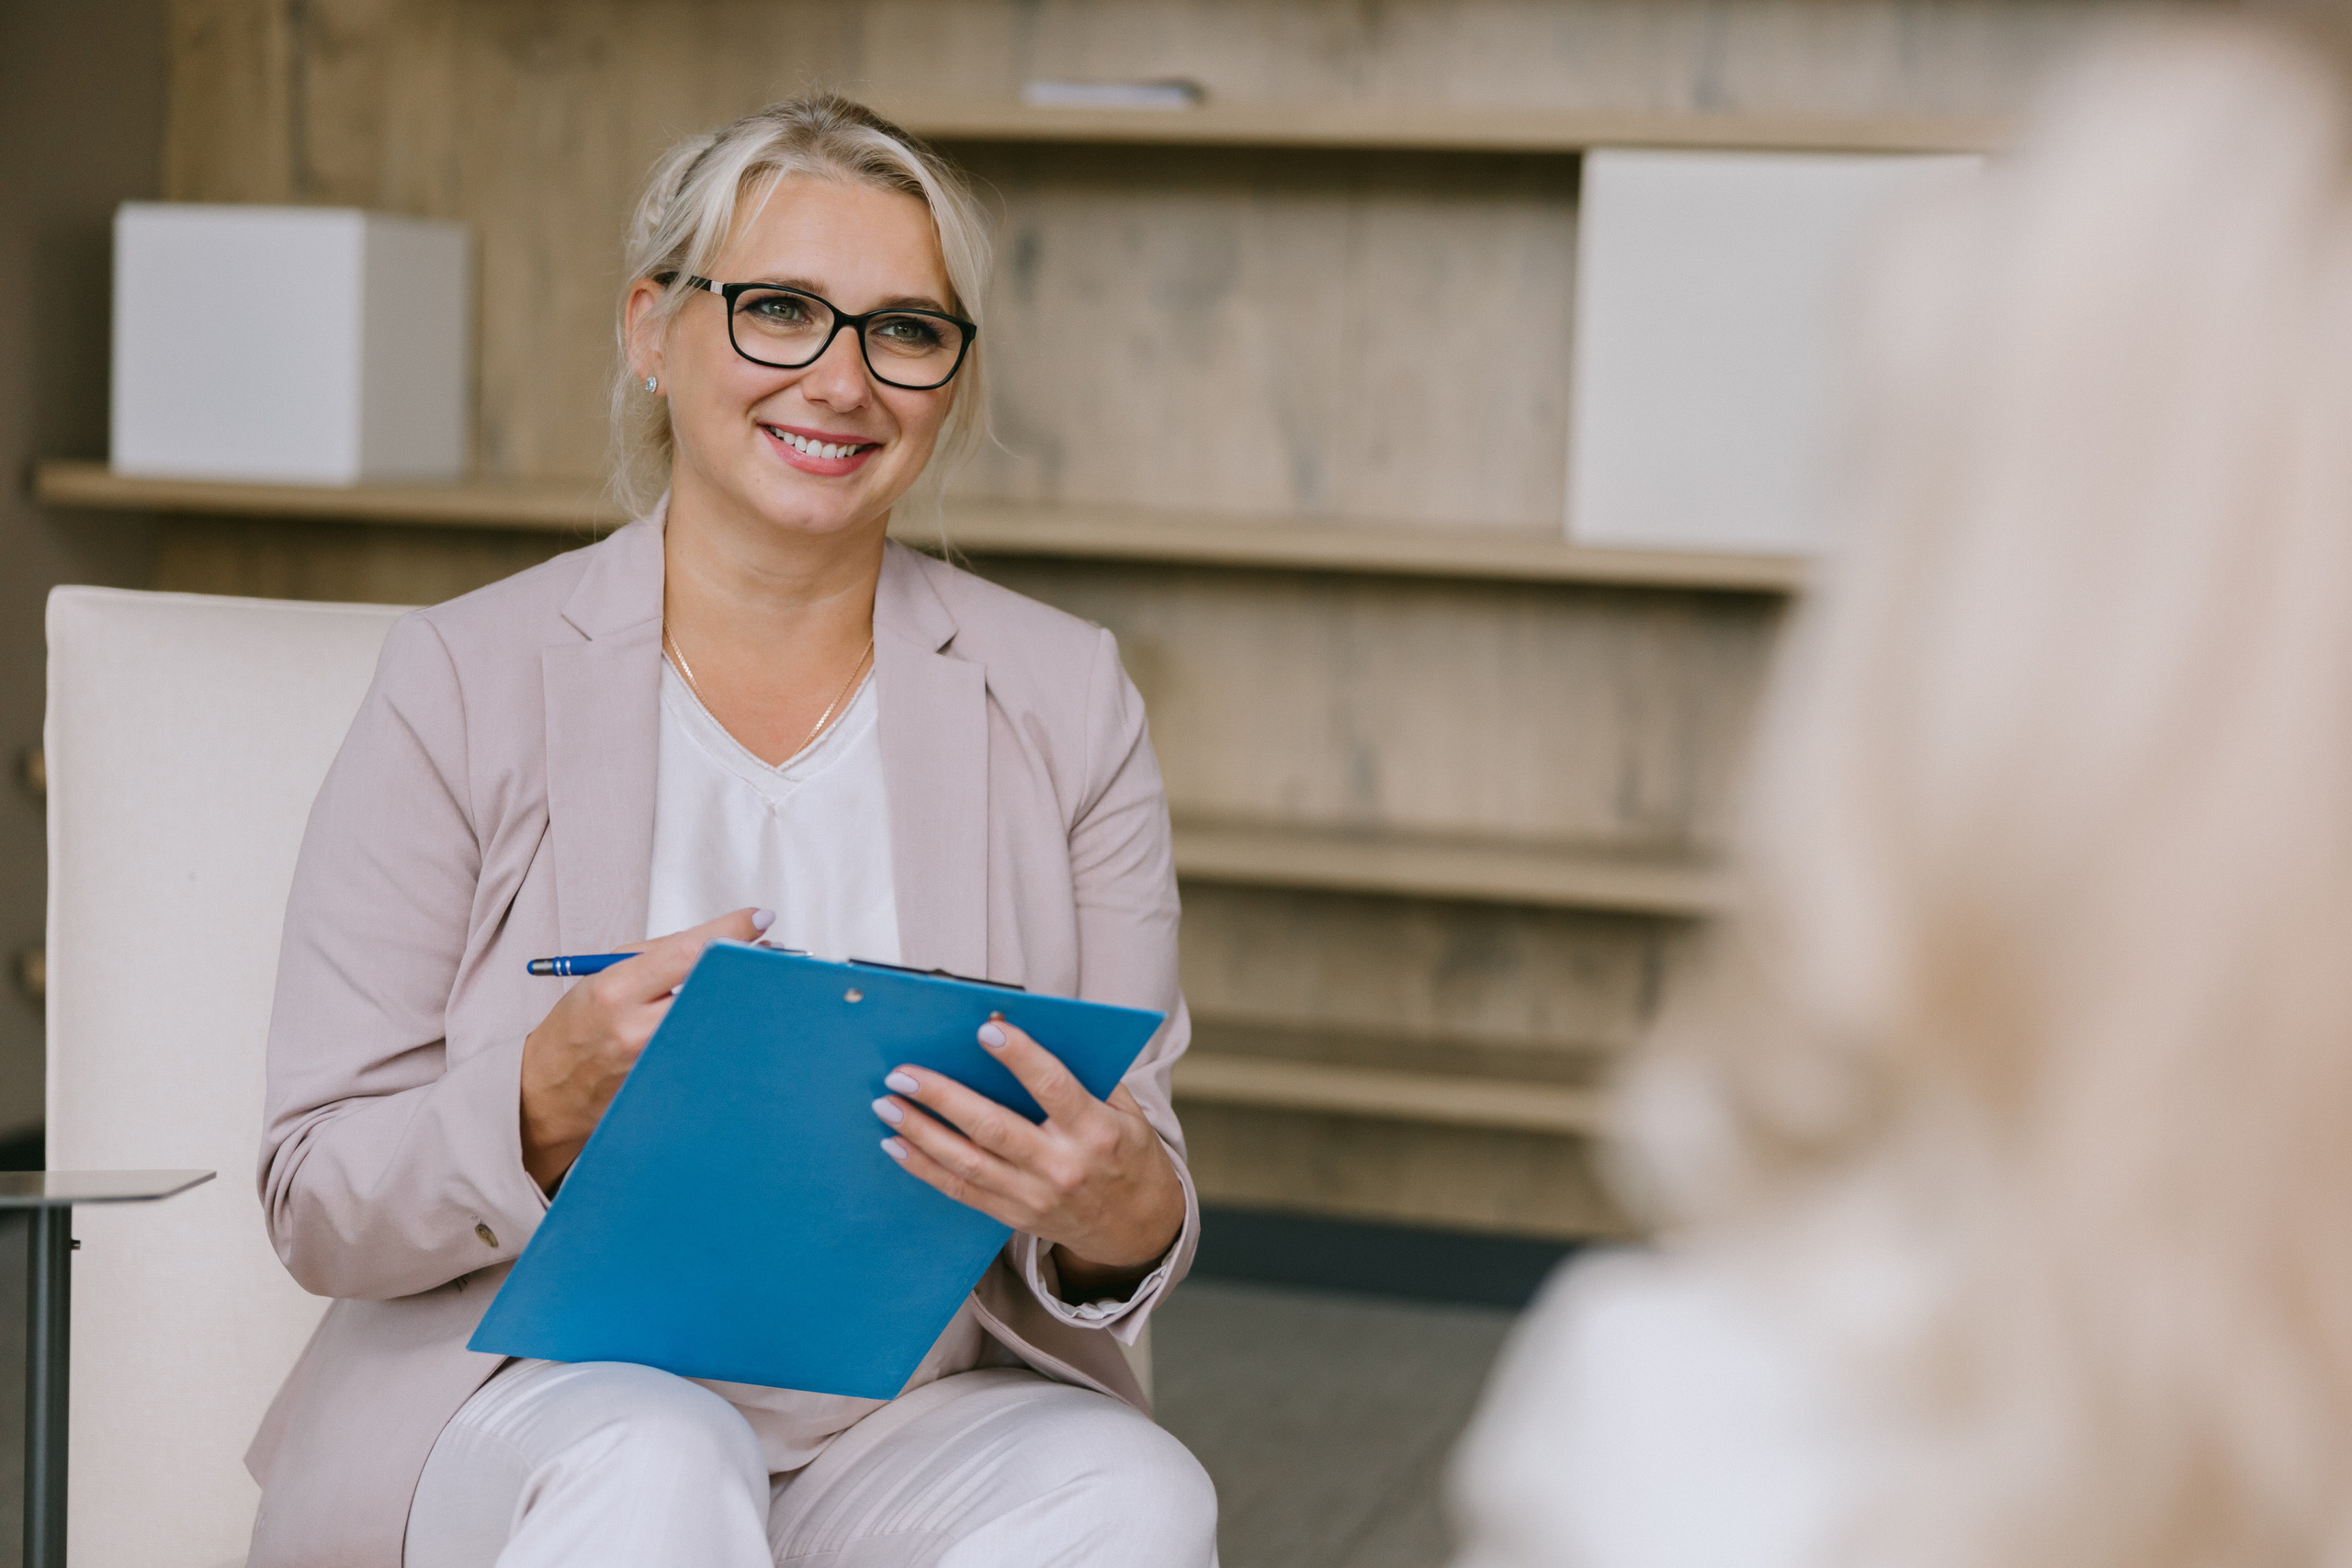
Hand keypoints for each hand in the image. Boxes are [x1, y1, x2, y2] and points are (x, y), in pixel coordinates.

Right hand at [519, 907, 772, 1190]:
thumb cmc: (576, 1027)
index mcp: (615, 991)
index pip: (688, 952)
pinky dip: (725, 1032)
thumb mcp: (602, 977)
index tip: (759, 918)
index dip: (730, 931)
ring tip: (753, 985)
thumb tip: (719, 940)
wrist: (546, 1094)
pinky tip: (732, 1023)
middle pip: (713, 989)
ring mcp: (656, 1065)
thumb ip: (658, 957)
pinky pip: (709, 1052)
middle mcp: (637, 1030)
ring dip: (741, 1000)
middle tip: (768, 953)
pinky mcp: (669, 1089)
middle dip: (746, 967)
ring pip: (719, 1023)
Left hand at [873, 1019, 1184, 1298]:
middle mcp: (1063, 1166)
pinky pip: (962, 1191)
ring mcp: (1036, 1196)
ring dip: (921, 1133)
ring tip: (887, 1106)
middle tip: (904, 1073)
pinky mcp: (1016, 1216)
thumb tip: (1022, 1030)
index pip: (1054, 1087)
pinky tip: (898, 1146)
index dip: (1020, 1058)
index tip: (987, 1031)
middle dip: (943, 1098)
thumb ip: (1083, 1074)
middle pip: (993, 1127)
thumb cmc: (1127, 1154)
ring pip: (968, 1163)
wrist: (1137, 1228)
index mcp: (1096, 1130)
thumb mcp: (1126, 1111)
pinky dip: (925, 1168)